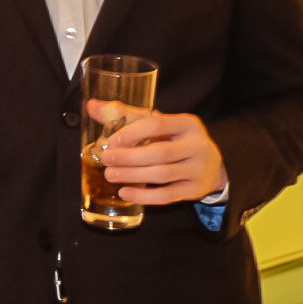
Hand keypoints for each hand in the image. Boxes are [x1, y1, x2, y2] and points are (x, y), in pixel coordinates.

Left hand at [90, 102, 226, 203]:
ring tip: (110, 175)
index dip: (133, 132)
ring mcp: (199, 170)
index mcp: (187, 124)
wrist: (211, 164)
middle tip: (105, 159)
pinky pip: (168, 196)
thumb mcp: (158, 122)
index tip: (111, 141)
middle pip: (159, 153)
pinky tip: (125, 193)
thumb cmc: (175, 139)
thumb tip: (91, 106)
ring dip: (133, 176)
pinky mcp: (195, 190)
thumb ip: (125, 114)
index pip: (158, 124)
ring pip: (163, 175)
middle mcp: (197, 146)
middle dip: (128, 157)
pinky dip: (144, 196)